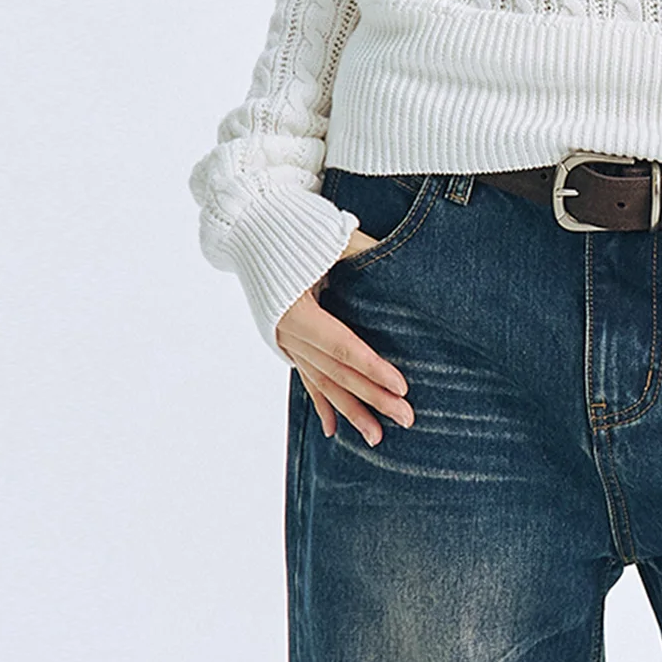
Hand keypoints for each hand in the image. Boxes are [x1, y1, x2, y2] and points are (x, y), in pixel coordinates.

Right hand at [274, 228, 416, 445]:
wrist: (250, 224)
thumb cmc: (295, 226)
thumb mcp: (331, 237)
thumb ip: (366, 253)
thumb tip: (411, 265)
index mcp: (296, 309)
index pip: (341, 346)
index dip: (372, 368)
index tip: (402, 387)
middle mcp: (287, 331)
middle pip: (335, 372)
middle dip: (372, 398)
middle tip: (406, 418)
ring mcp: (284, 338)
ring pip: (321, 382)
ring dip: (350, 411)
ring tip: (377, 437)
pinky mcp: (286, 339)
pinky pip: (306, 376)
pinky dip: (321, 403)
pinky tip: (334, 430)